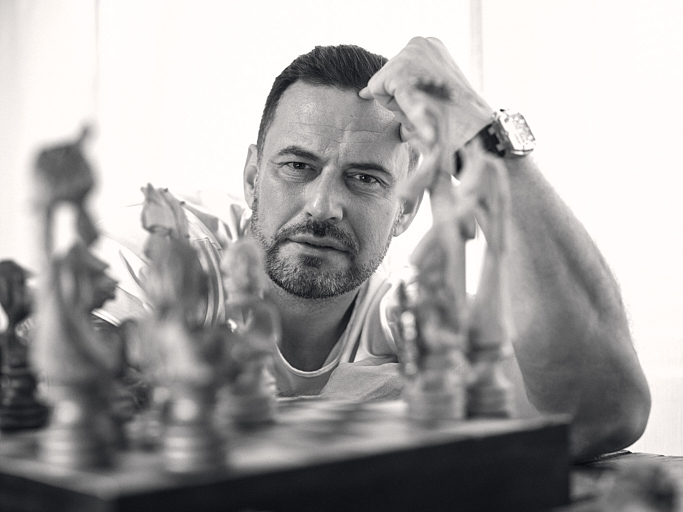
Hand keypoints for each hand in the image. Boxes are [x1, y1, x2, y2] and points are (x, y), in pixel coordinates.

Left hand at [359, 37, 492, 149]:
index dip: (403, 95)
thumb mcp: (426, 94)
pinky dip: (387, 103)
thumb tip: (361, 93)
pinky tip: (397, 109)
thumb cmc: (452, 117)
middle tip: (429, 106)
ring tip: (426, 109)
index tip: (426, 102)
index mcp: (429, 46)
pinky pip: (379, 91)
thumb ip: (400, 90)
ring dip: (398, 104)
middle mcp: (419, 44)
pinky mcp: (401, 73)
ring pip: (382, 86)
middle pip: (387, 76)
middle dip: (399, 97)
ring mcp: (410, 55)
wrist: (474, 127)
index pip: (398, 72)